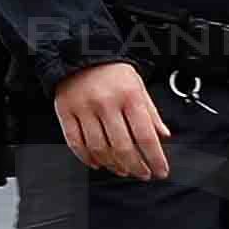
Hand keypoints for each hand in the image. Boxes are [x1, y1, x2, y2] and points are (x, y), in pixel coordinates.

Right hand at [52, 58, 169, 179]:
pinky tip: (97, 163)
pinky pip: (75, 142)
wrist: (80, 54)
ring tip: (121, 170)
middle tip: (142, 174)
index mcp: (129, 96)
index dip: (155, 158)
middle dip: (135, 167)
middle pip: (122, 147)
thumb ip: (151, 113)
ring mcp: (84, 108)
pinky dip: (86, 158)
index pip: (145, 136)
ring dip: (113, 165)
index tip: (160, 171)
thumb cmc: (112, 72)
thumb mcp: (139, 87)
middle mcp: (106, 103)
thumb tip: (163, 136)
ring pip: (99, 148)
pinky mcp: (65, 112)